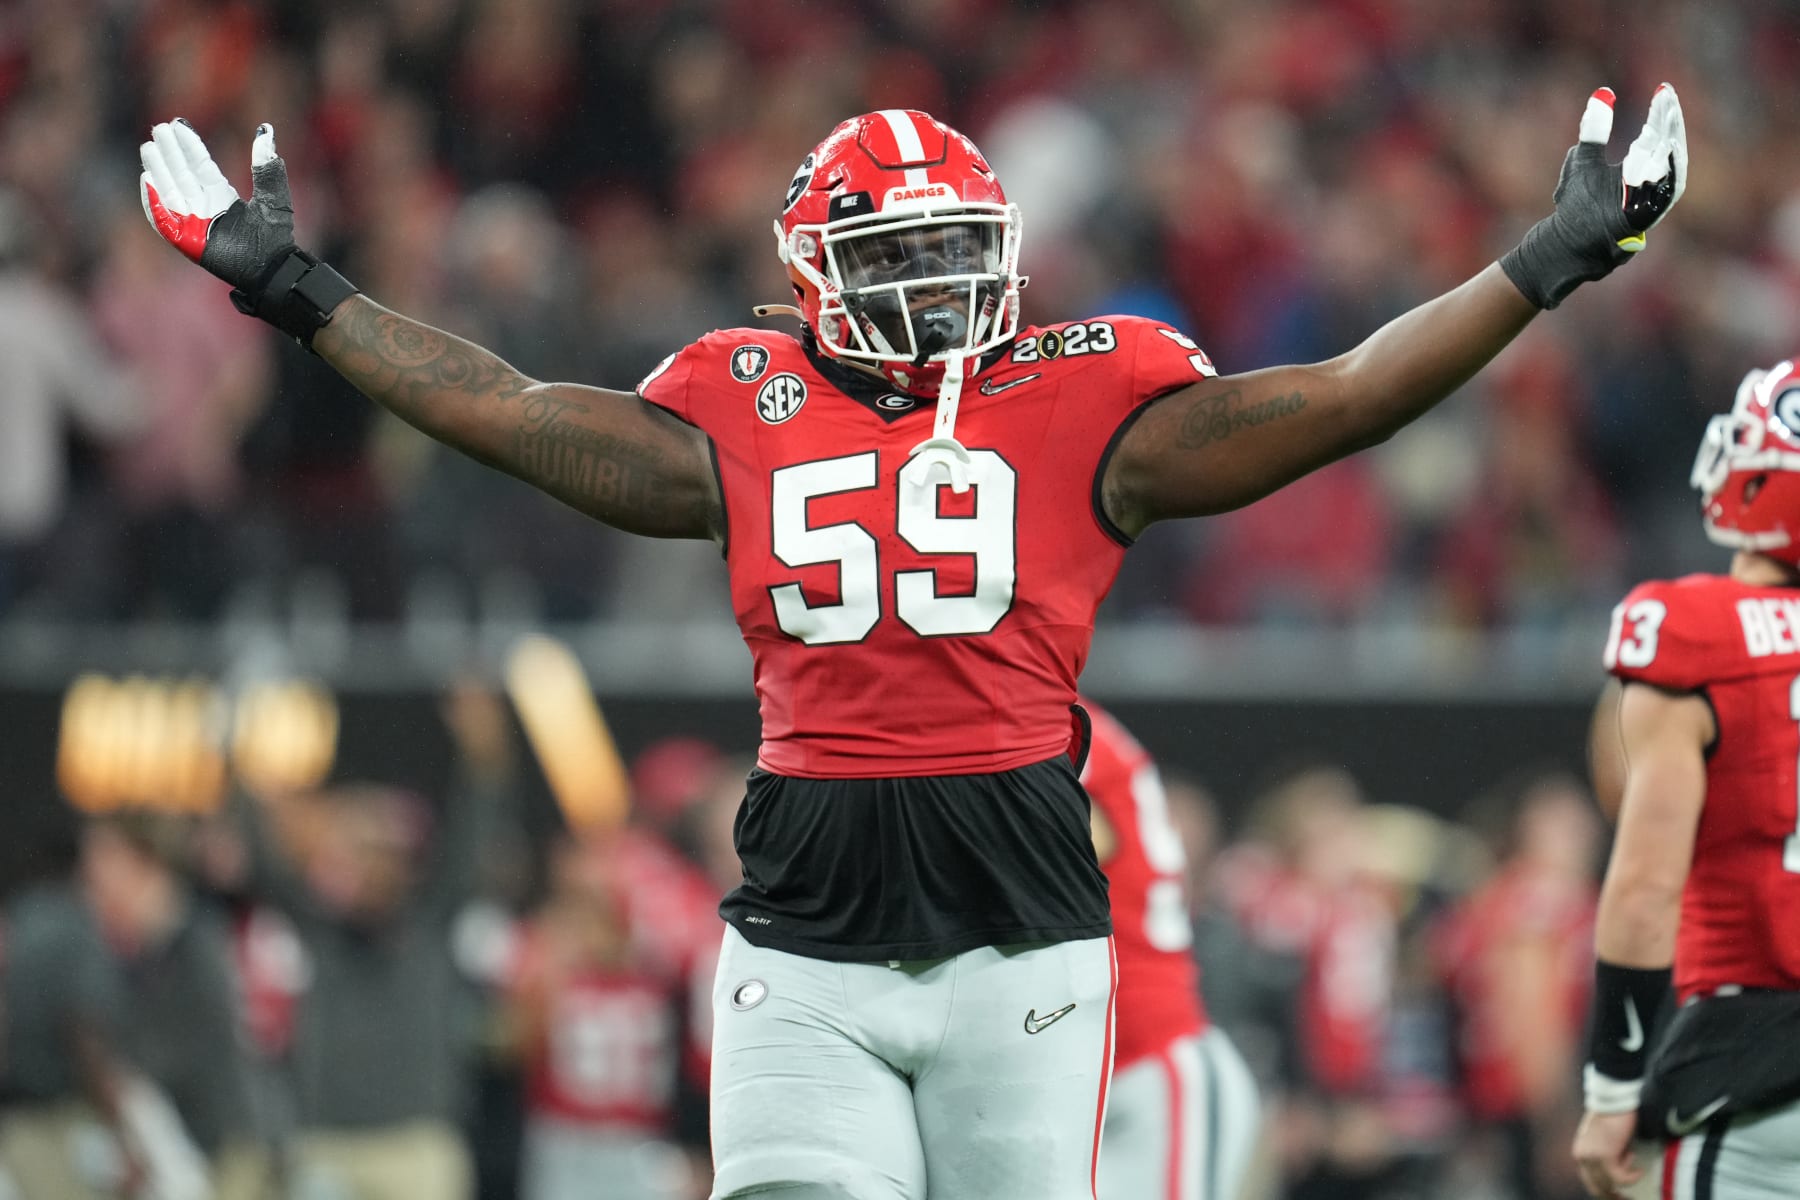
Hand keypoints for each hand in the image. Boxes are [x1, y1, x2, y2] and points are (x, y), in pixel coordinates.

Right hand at [139, 119, 294, 292]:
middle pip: (182, 174)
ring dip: (158, 170)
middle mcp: (205, 207)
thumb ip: (267, 168)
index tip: (178, 123)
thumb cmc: (275, 240)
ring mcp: (193, 223)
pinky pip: (164, 220)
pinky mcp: (186, 241)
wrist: (273, 270)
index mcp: (222, 196)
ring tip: (149, 148)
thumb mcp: (274, 198)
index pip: (201, 165)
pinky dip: (155, 203)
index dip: (190, 145)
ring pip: (170, 191)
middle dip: (170, 153)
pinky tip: (148, 181)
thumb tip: (266, 131)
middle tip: (158, 128)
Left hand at [1501, 84, 1688, 308]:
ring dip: (1670, 144)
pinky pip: (1659, 198)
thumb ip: (1593, 130)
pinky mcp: (1642, 221)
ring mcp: (1649, 203)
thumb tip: (1603, 93)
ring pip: (1669, 172)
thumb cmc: (1576, 205)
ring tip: (1668, 118)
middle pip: (1668, 148)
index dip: (1663, 112)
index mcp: (1640, 168)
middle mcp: (1650, 184)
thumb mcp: (1582, 160)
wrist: (1565, 243)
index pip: (1658, 134)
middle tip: (1668, 98)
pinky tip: (1663, 152)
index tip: (1664, 88)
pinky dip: (1663, 176)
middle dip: (1669, 123)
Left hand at [1572, 1109, 1643, 1197]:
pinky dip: (1632, 1177)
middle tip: (1629, 1198)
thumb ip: (1604, 1155)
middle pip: (1596, 1187)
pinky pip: (1620, 1178)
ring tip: (1636, 1170)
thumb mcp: (1604, 1140)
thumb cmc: (1612, 1116)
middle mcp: (1582, 1157)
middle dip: (1613, 1195)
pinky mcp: (1605, 1155)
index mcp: (1580, 1153)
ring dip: (1626, 1180)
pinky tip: (1639, 1170)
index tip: (1620, 1196)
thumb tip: (1618, 1170)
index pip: (1589, 1182)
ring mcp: (1592, 1157)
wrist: (1613, 1100)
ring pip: (1609, 1184)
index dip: (1605, 1192)